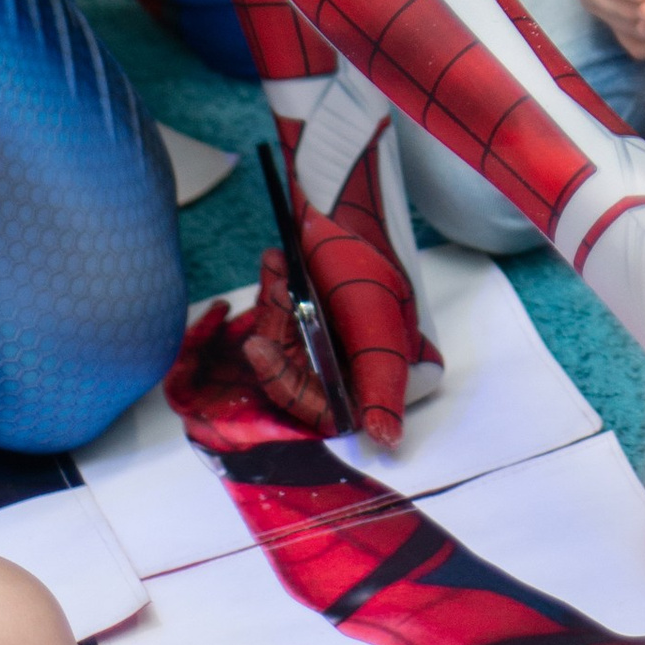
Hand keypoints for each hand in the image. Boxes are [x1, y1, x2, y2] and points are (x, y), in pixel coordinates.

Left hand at [240, 109, 437, 447]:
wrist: (357, 203)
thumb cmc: (371, 265)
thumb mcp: (378, 323)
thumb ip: (381, 384)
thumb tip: (387, 441)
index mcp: (371, 372)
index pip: (324, 407)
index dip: (289, 386)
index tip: (257, 349)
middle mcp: (346, 361)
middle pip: (296, 375)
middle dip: (278, 333)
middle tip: (275, 291)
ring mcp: (322, 336)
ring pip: (281, 342)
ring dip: (273, 305)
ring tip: (278, 261)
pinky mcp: (304, 312)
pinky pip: (277, 315)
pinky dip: (273, 288)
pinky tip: (274, 259)